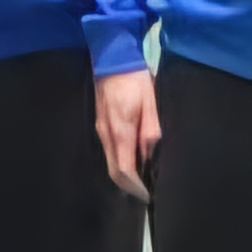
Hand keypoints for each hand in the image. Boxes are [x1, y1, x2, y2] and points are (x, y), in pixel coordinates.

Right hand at [94, 66, 159, 198]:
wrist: (113, 56)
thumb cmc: (136, 79)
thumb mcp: (151, 103)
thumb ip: (150, 131)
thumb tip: (149, 155)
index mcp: (120, 130)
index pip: (123, 169)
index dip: (135, 186)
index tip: (148, 195)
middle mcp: (106, 133)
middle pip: (113, 169)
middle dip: (128, 185)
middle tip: (146, 193)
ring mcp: (100, 128)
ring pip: (110, 160)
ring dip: (124, 174)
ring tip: (142, 180)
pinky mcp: (100, 123)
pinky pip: (109, 149)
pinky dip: (120, 161)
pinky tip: (133, 160)